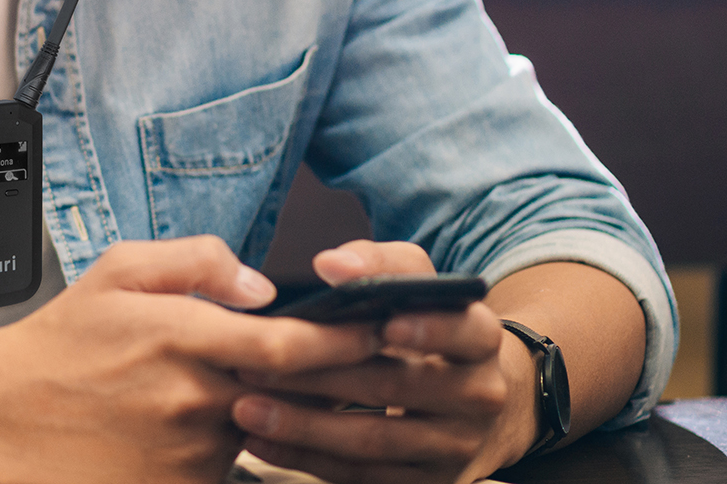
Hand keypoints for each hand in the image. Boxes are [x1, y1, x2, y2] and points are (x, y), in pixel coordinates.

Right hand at [0, 237, 385, 483]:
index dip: (343, 340)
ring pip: (262, 433)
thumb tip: (260, 284)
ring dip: (273, 415)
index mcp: (184, 338)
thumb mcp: (117, 272)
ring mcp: (189, 455)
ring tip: (233, 392)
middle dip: (330, 384)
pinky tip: (193, 429)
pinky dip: (230, 448)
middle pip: (293, 396)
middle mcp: (195, 401)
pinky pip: (228, 469)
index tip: (374, 329)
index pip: (290, 345)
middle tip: (354, 367)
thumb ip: (197, 261)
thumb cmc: (58, 344)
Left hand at [232, 240, 526, 483]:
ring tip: (246, 407)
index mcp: (479, 338)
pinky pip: (361, 476)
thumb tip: (331, 264)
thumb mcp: (418, 286)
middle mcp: (477, 396)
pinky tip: (260, 441)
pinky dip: (306, 459)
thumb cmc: (425, 328)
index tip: (383, 323)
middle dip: (324, 375)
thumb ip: (380, 264)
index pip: (462, 330)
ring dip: (304, 426)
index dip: (427, 328)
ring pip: (374, 440)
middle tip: (258, 363)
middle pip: (398, 386)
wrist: (467, 405)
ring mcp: (453, 448)